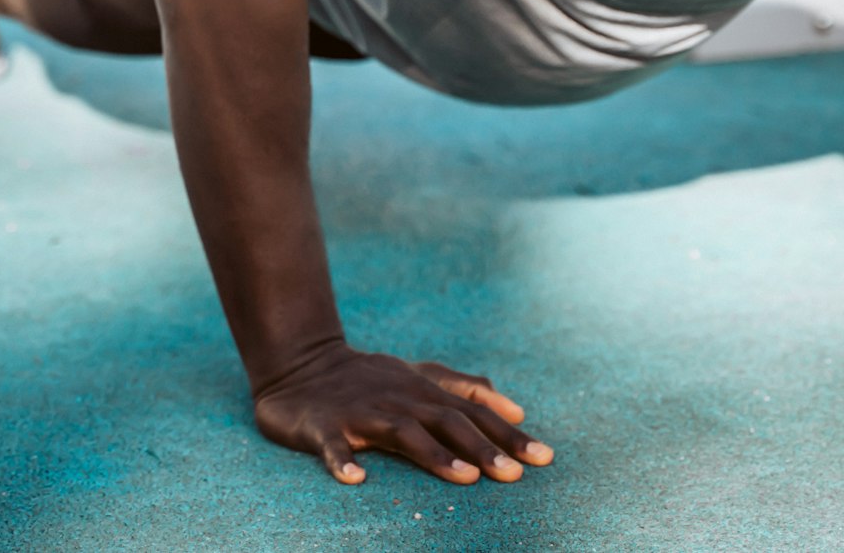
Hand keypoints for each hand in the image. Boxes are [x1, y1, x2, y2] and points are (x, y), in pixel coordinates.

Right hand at [253, 344, 555, 484]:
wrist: (299, 364)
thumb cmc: (368, 378)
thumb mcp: (419, 377)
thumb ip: (464, 388)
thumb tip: (515, 408)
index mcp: (422, 391)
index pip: (474, 412)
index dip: (508, 434)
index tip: (544, 457)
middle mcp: (399, 399)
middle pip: (447, 422)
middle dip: (483, 447)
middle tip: (516, 475)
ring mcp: (361, 412)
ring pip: (402, 431)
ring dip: (433, 454)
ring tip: (465, 478)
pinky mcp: (323, 426)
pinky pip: (332, 445)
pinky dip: (342, 460)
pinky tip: (355, 479)